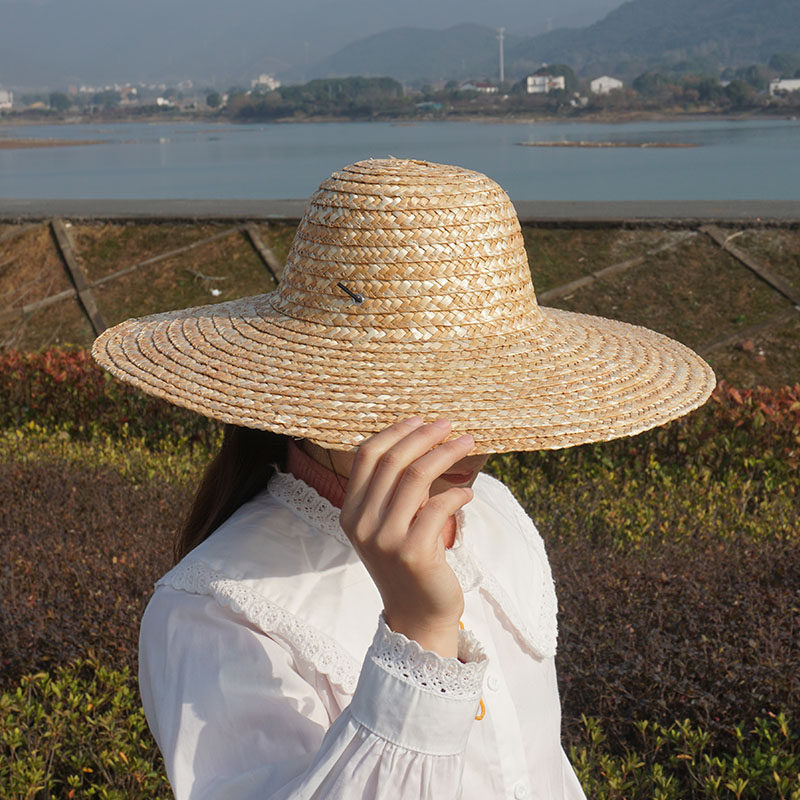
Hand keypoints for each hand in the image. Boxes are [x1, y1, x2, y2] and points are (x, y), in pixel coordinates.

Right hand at [339, 418, 474, 657]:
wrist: (417, 614)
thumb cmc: (409, 561)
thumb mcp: (390, 524)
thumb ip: (396, 490)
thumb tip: (422, 441)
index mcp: (351, 511)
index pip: (366, 456)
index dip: (394, 432)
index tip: (421, 419)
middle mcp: (362, 524)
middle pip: (392, 461)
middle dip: (424, 436)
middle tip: (450, 425)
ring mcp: (386, 539)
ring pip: (416, 477)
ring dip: (446, 454)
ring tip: (467, 444)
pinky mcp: (413, 553)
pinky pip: (439, 507)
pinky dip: (457, 494)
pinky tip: (469, 493)